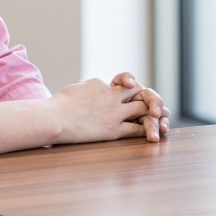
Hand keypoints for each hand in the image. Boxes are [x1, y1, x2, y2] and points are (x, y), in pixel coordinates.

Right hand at [50, 75, 168, 144]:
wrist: (52, 118)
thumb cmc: (55, 106)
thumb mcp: (72, 90)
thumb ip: (82, 87)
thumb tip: (82, 83)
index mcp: (101, 84)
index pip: (121, 82)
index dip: (129, 84)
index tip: (133, 86)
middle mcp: (111, 95)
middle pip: (139, 91)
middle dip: (150, 97)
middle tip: (159, 106)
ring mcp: (113, 112)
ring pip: (142, 109)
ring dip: (154, 113)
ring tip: (163, 117)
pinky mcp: (112, 128)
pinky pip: (135, 128)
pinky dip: (146, 130)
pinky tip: (152, 133)